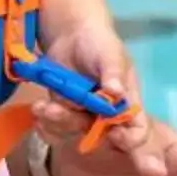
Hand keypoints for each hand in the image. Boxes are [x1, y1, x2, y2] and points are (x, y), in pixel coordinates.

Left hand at [36, 17, 147, 153]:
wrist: (70, 36)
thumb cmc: (100, 44)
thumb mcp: (110, 54)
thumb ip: (114, 73)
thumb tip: (116, 92)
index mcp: (127, 103)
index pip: (137, 130)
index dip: (129, 139)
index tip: (114, 134)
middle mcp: (106, 115)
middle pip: (100, 136)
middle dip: (79, 126)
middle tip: (59, 111)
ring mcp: (83, 115)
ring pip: (73, 130)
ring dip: (57, 120)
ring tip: (44, 106)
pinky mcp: (62, 112)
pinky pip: (55, 127)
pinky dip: (45, 122)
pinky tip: (39, 108)